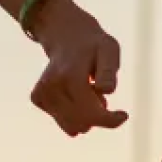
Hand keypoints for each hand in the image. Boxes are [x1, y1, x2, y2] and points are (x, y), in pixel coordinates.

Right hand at [28, 0, 126, 135]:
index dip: (111, 120)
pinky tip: (77, 95)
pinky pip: (64, 122)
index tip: (124, 115)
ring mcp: (41, 93)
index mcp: (69, 76)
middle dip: (100, 117)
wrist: (65, 34)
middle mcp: (51, 86)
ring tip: (89, 93)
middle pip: (82, 123)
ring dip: (87, 116)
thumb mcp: (109, 49)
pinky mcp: (37, 98)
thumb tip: (106, 91)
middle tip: (103, 97)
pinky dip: (75, 114)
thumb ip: (108, 70)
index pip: (90, 113)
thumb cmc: (93, 45)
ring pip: (73, 127)